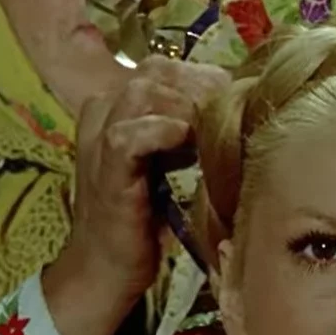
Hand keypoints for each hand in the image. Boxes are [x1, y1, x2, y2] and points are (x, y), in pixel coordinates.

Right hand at [44, 56, 229, 334]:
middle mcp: (102, 113)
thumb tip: (235, 107)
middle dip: (202, 87)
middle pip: (156, 71)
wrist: (107, 267)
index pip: (165, 68)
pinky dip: (162, 133)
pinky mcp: (105, 170)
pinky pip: (127, 136)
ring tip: (215, 129)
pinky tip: (187, 142)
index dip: (204, 77)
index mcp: (115, 107)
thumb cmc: (145, 217)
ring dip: (188, 105)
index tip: (237, 99)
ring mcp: (98, 139)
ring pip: (143, 92)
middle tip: (233, 111)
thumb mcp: (168, 163)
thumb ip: (187, 131)